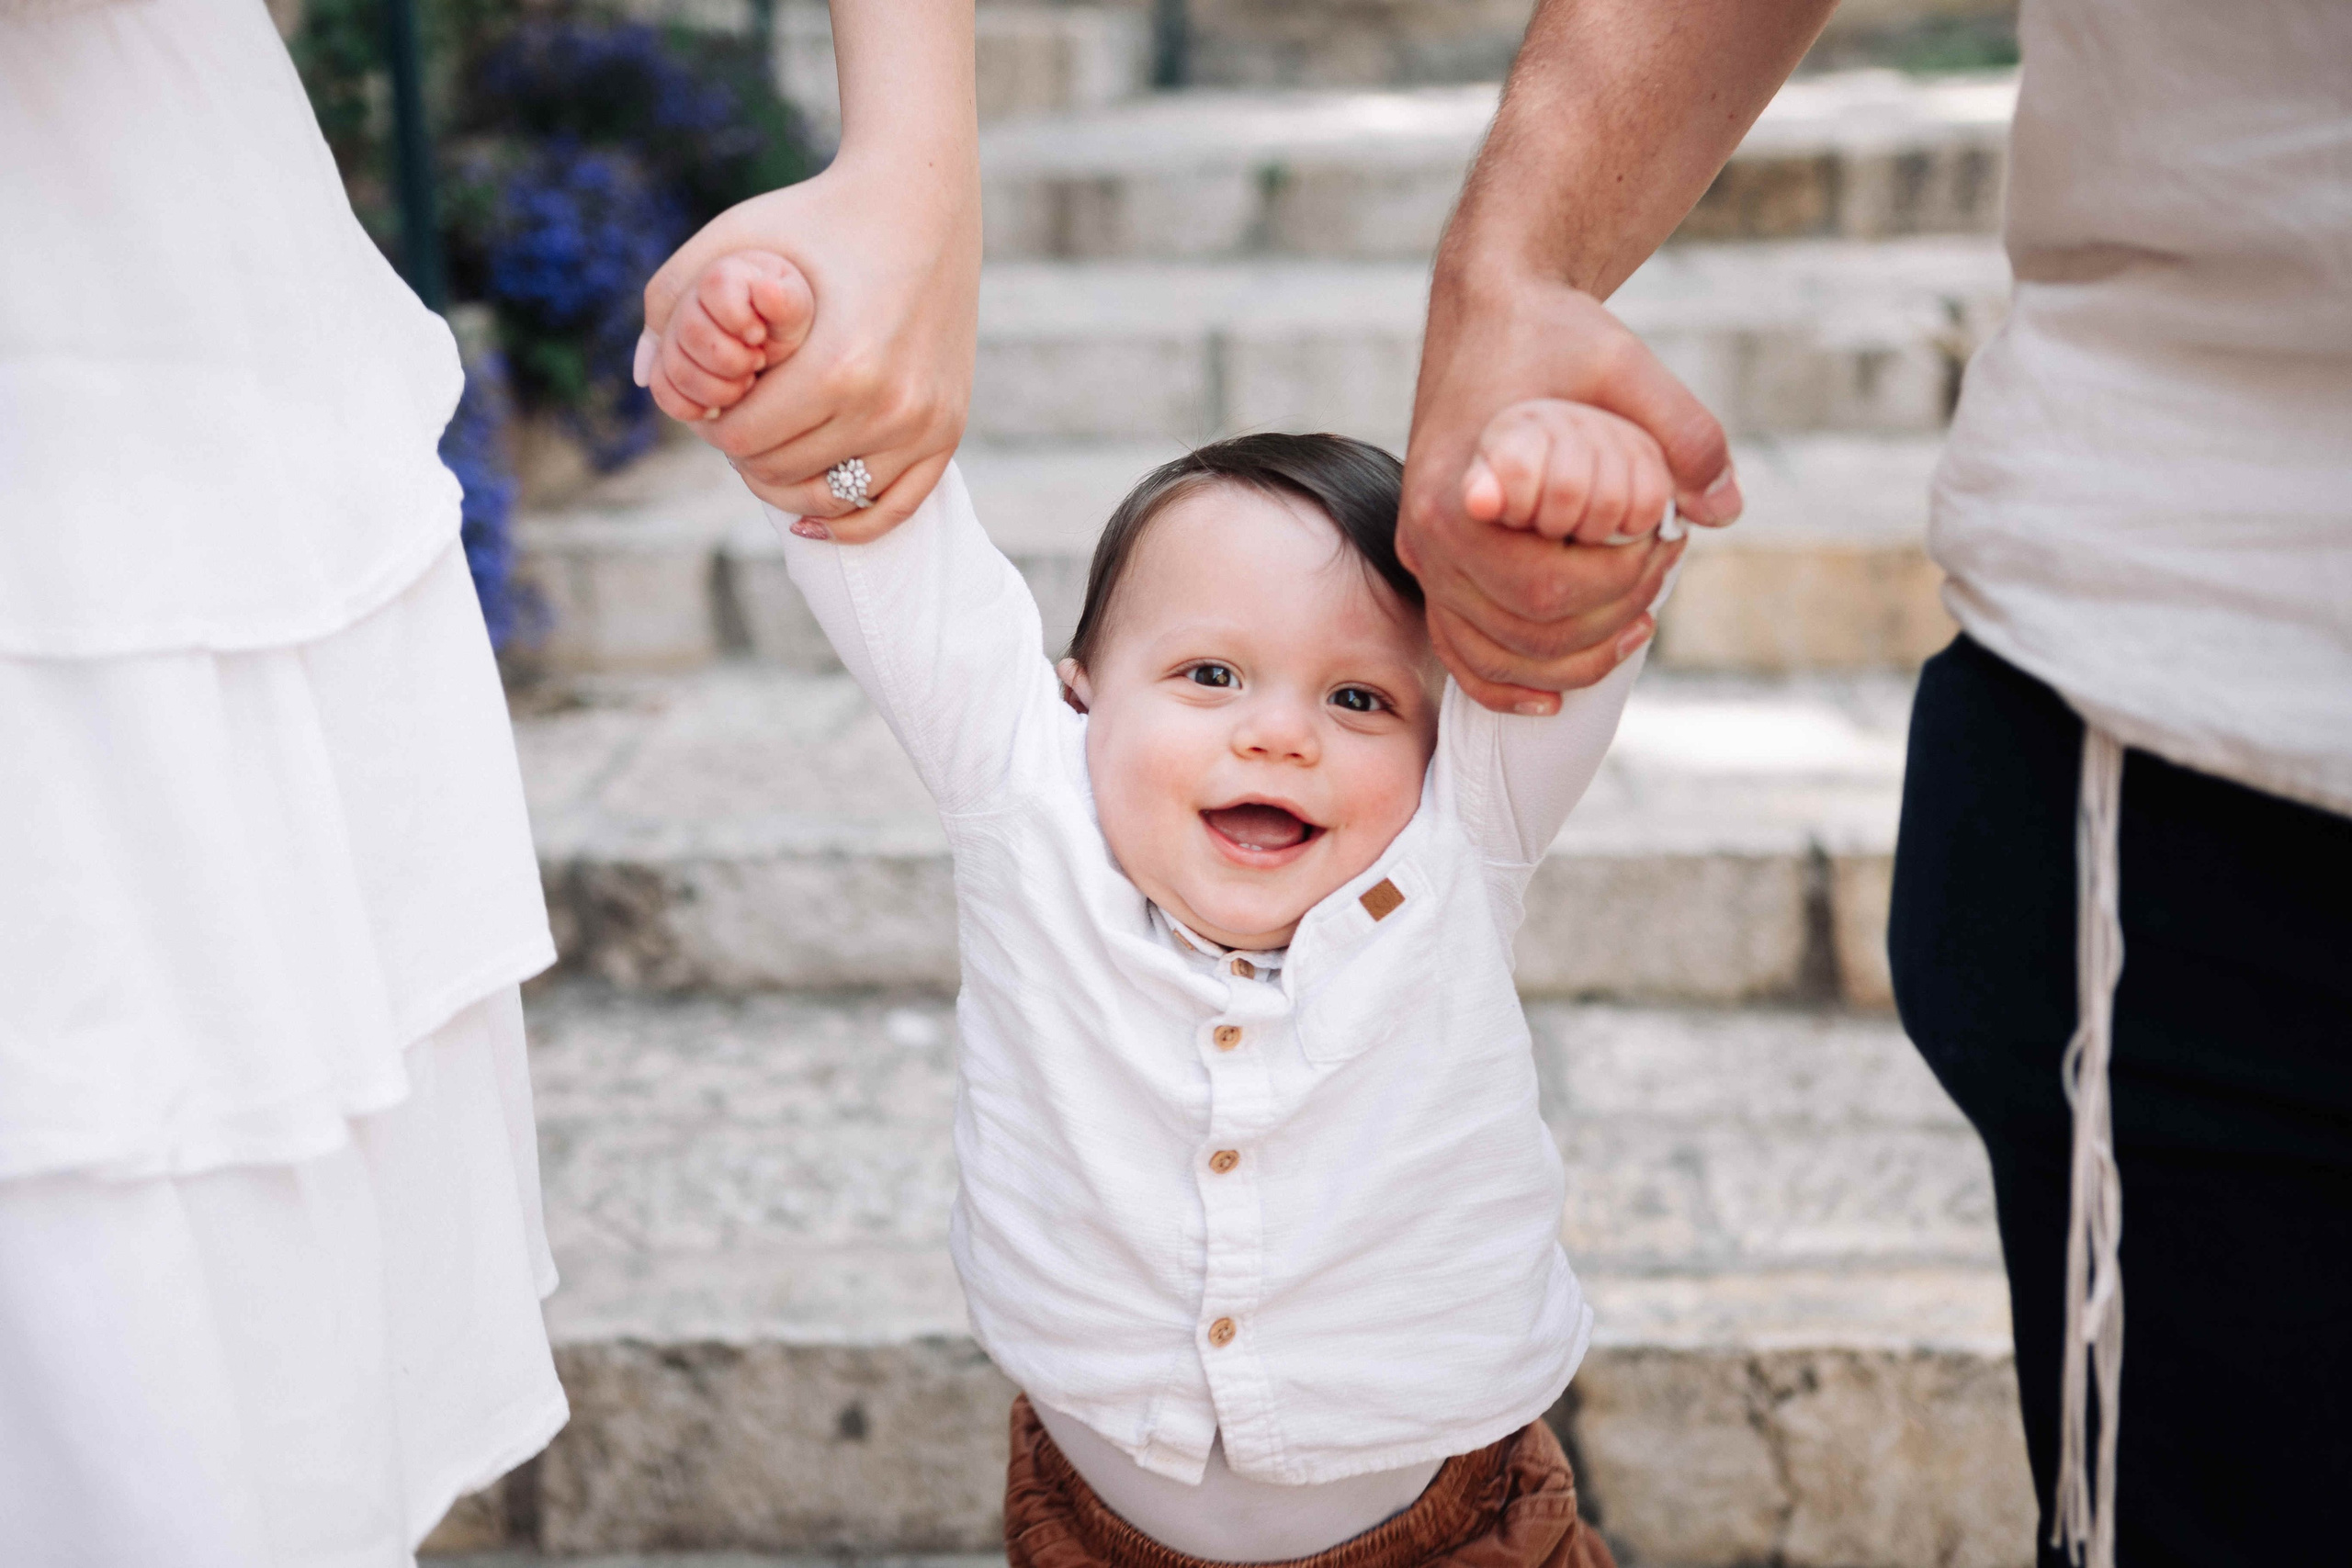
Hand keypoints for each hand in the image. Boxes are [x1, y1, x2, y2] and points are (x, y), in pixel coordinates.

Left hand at [639, 154, 979, 542]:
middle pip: (784, 475)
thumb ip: (673, 302)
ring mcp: (927, 422)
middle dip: (748, 452)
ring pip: (832, 501)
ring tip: (770, 447)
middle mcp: (890, 406)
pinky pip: (892, 508)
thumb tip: (643, 379)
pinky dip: (848, 521)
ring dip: (789, 485)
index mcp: (839, 368)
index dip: (715, 424)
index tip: (717, 396)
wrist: (919, 199)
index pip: (745, 441)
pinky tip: (811, 520)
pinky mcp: (948, 427)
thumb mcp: (734, 238)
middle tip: (742, 415)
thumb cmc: (818, 215)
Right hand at [1400, 262, 1739, 711]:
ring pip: (1496, 654)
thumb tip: (1721, 509)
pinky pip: (1459, 649)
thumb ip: (1685, 435)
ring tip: (1636, 622)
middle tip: (1665, 569)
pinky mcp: (1432, 564)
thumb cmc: (1553, 334)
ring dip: (1573, 658)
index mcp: (1464, 493)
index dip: (1621, 585)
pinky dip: (1504, 684)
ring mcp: (1425, 557)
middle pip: (1528, 629)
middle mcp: (1429, 536)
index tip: (1667, 541)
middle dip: (1611, 617)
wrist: (1489, 311)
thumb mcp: (1630, 368)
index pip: (1548, 589)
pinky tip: (1553, 697)